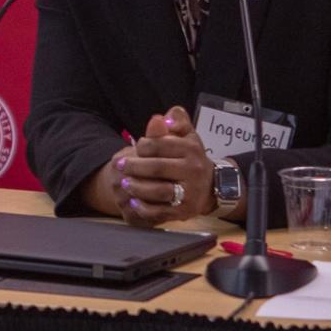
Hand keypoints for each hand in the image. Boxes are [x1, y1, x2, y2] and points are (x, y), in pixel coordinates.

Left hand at [115, 106, 214, 225]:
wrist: (211, 186)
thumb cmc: (190, 157)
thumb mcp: (186, 136)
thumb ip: (175, 122)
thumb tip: (159, 119)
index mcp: (191, 149)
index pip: (160, 145)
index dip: (143, 146)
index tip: (136, 147)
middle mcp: (193, 171)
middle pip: (157, 168)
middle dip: (135, 166)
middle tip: (120, 165)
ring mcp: (190, 193)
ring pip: (158, 190)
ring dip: (137, 187)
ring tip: (125, 183)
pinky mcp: (184, 211)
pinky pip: (160, 211)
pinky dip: (144, 207)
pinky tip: (133, 201)